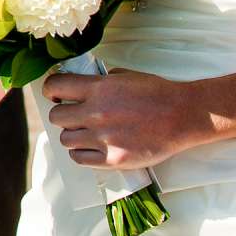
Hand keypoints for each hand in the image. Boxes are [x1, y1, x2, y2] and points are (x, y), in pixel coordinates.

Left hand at [42, 68, 198, 167]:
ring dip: (72, 135)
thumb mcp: (126, 76)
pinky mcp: (113, 159)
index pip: (55, 86)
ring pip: (65, 139)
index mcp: (98, 88)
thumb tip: (80, 86)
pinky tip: (91, 147)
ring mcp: (104, 138)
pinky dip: (81, 153)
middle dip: (63, 114)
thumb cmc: (157, 93)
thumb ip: (100, 81)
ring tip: (84, 133)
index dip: (52, 90)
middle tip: (73, 115)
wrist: (183, 116)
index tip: (56, 94)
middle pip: (56, 116)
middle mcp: (96, 113)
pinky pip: (79, 158)